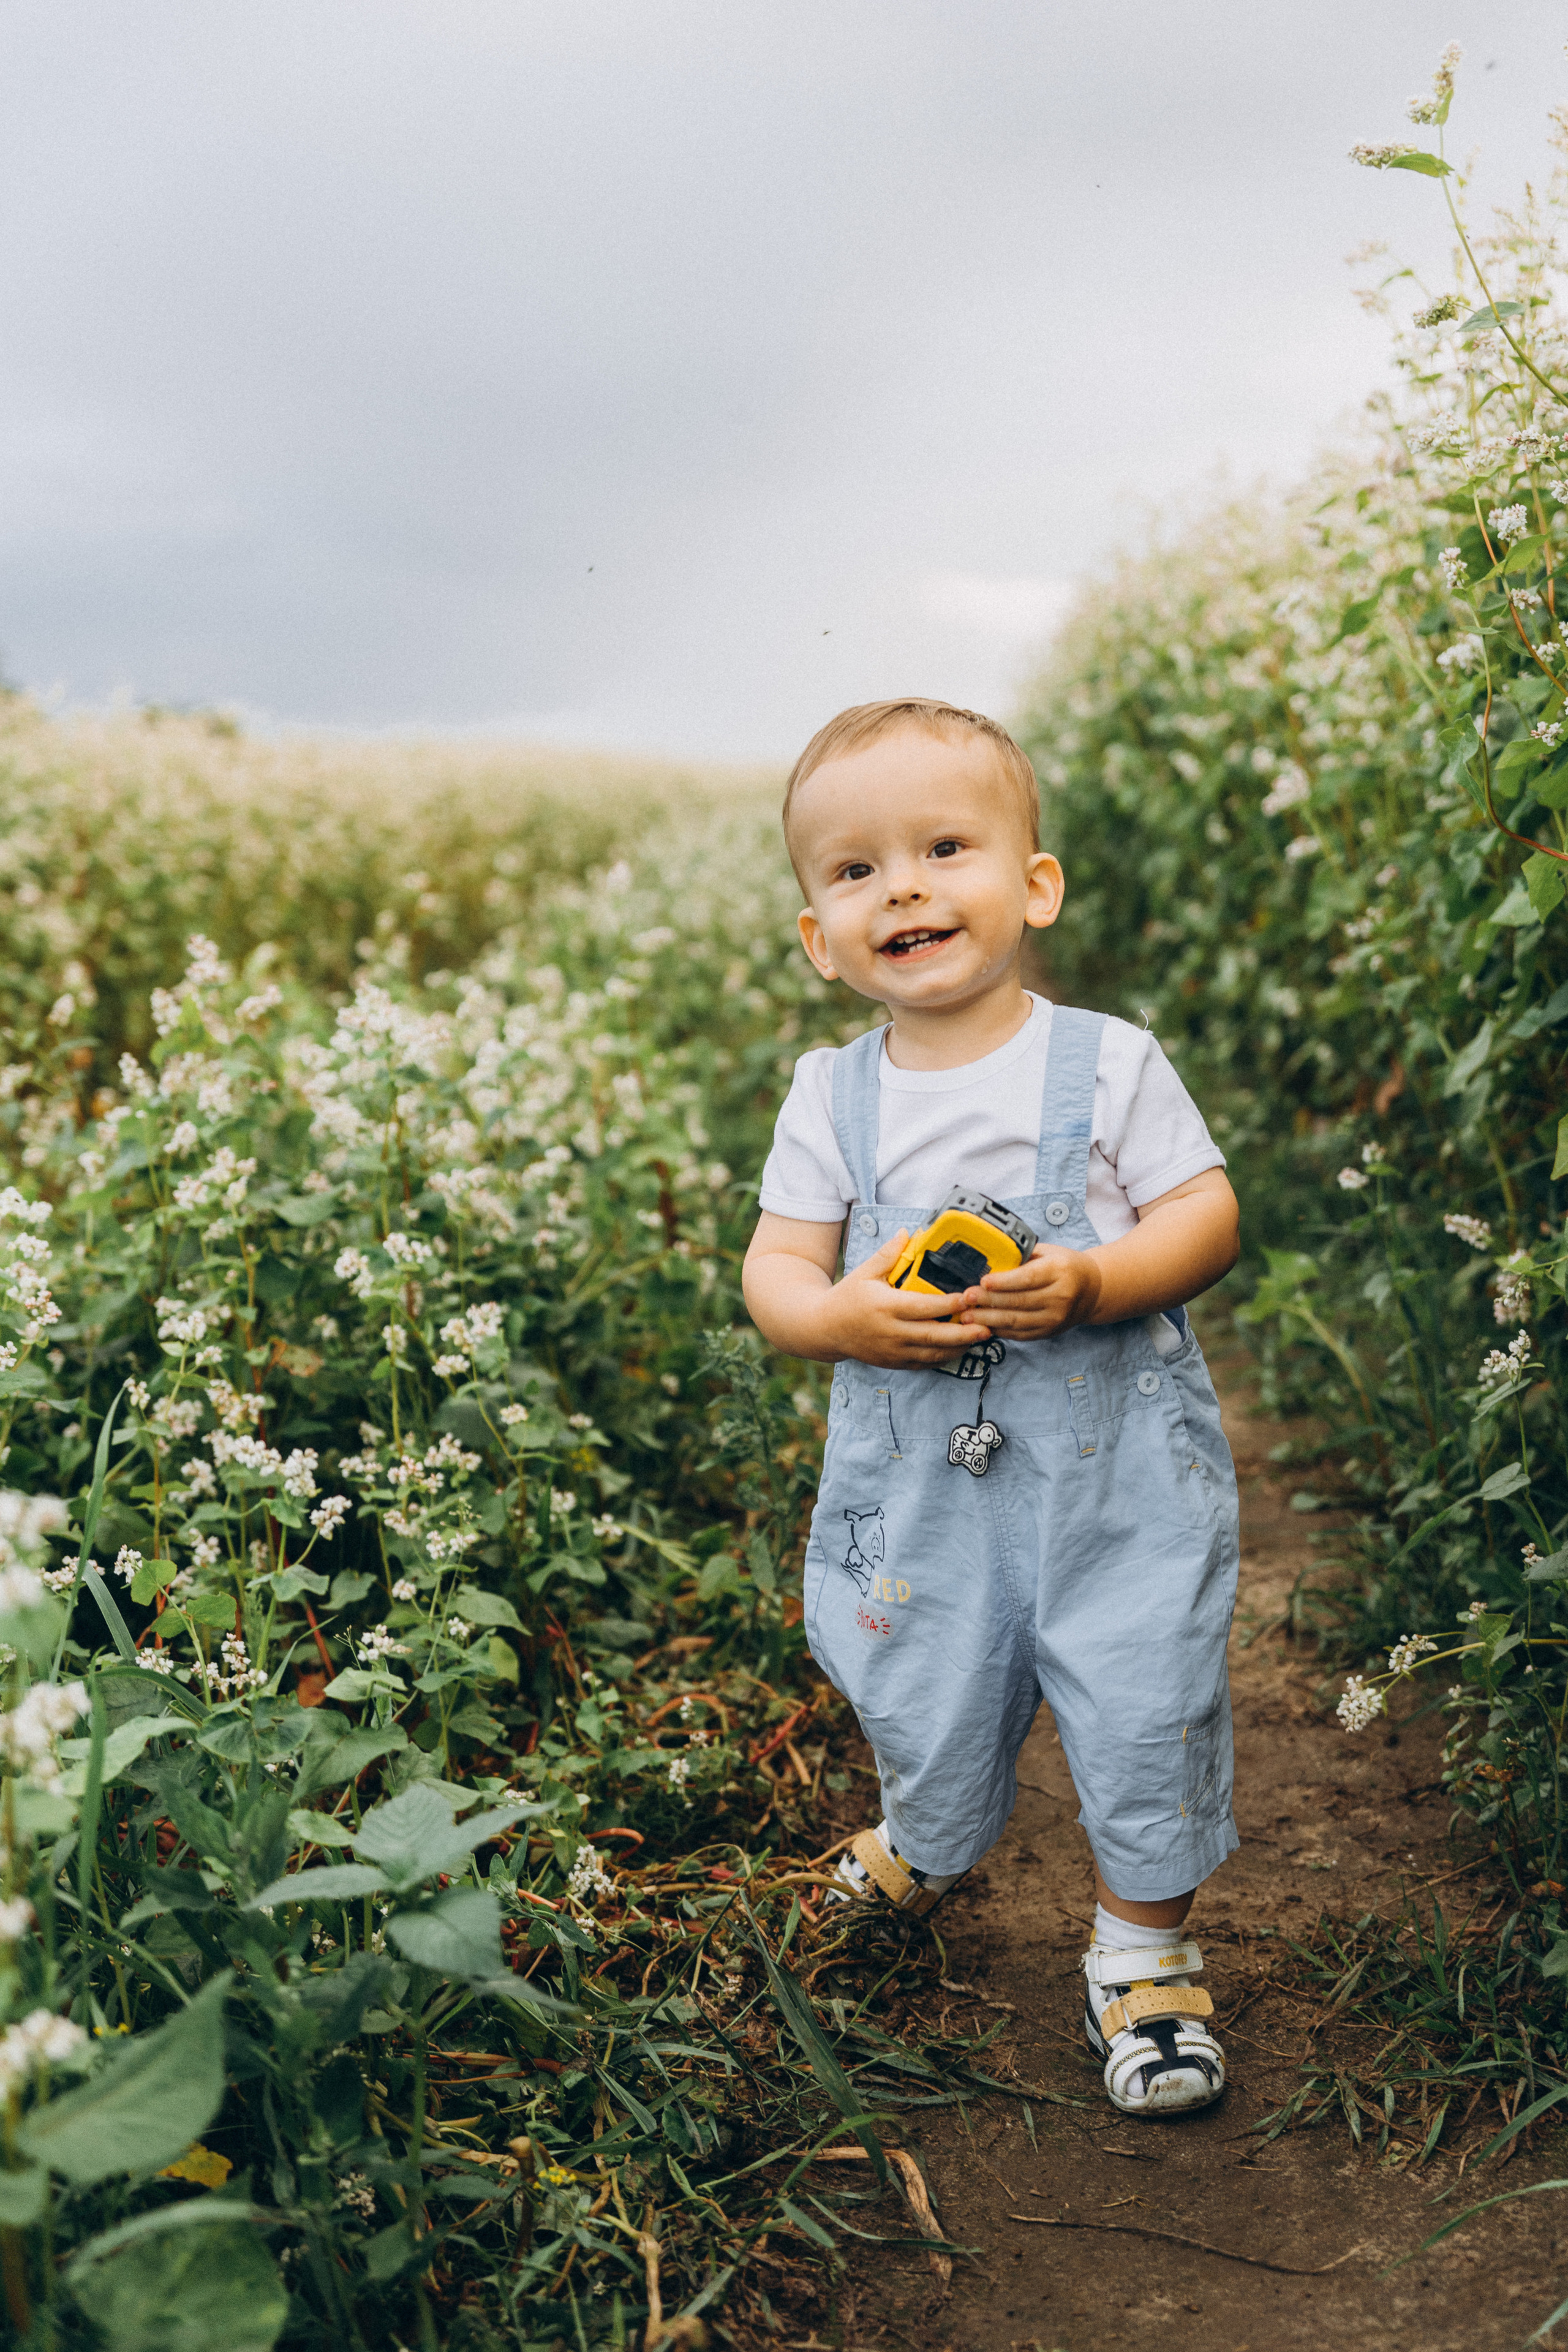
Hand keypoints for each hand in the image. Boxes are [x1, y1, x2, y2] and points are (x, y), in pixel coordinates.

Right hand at [820, 1230, 994, 1368]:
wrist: (824, 1329)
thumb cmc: (847, 1297)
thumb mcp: (865, 1272)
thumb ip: (889, 1254)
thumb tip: (908, 1232)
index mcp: (886, 1307)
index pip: (924, 1307)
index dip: (950, 1304)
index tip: (970, 1297)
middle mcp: (891, 1332)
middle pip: (934, 1336)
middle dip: (964, 1333)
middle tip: (988, 1326)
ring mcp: (893, 1351)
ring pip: (932, 1353)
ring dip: (959, 1347)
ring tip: (981, 1337)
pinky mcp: (893, 1362)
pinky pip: (924, 1363)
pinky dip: (943, 1357)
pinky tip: (959, 1348)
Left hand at [956, 1243, 1102, 1339]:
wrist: (1091, 1290)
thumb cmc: (1064, 1266)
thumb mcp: (1048, 1252)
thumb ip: (1022, 1256)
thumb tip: (989, 1259)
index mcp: (1060, 1271)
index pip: (1028, 1278)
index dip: (1003, 1282)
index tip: (983, 1281)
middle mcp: (1060, 1297)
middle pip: (1018, 1301)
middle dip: (988, 1301)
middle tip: (966, 1298)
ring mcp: (1055, 1318)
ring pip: (1016, 1321)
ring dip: (988, 1319)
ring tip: (967, 1315)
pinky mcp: (1049, 1332)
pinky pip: (1020, 1333)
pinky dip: (999, 1330)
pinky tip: (983, 1325)